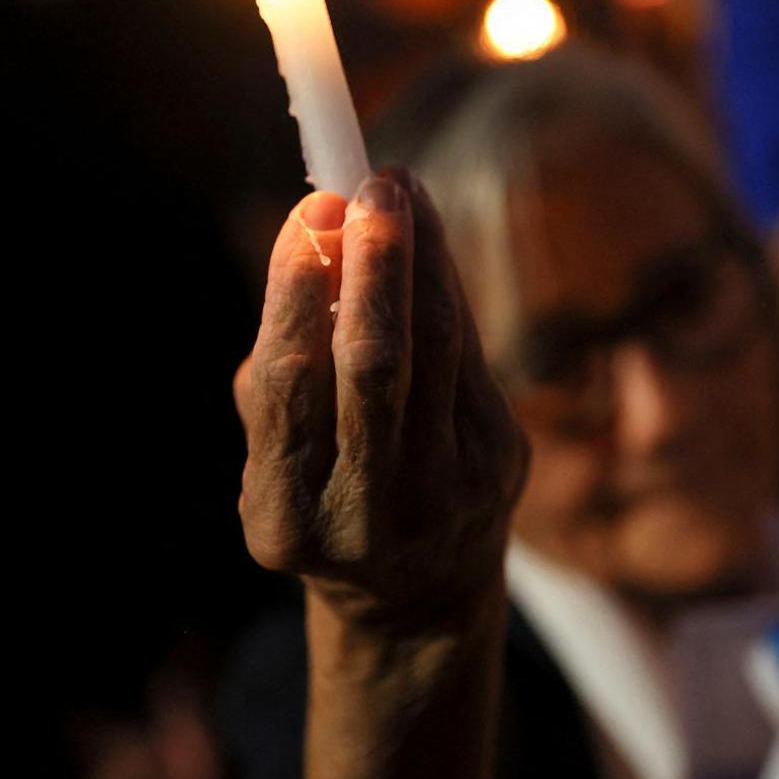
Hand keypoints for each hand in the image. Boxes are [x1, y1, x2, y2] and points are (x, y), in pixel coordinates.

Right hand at [234, 169, 526, 632]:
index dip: (300, 296)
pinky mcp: (502, 462)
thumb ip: (281, 374)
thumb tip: (316, 246)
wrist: (418, 593)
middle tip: (374, 186)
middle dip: (378, 269)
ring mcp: (448, 491)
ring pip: (440, 351)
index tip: (309, 214)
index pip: (292, 391)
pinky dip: (443, 291)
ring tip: (399, 190)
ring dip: (421, 260)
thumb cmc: (324, 496)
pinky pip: (470, 355)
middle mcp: (370, 511)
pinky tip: (423, 246)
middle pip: (379, 368)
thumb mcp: (277, 460)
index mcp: (288, 517)